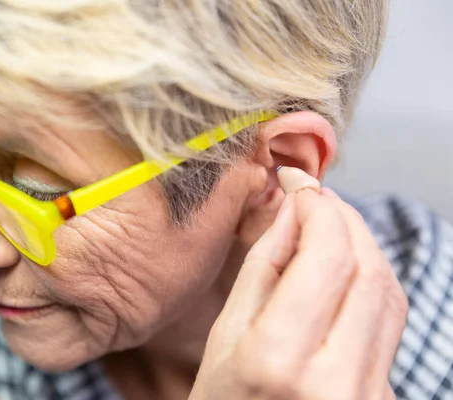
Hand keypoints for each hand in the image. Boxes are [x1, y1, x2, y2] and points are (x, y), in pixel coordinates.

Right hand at [191, 168, 408, 399]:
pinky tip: (344, 268)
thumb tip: (294, 211)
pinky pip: (390, 320)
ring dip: (362, 244)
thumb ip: (264, 268)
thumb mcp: (225, 335)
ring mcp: (369, 395)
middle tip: (317, 197)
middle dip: (344, 218)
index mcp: (278, 360)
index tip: (302, 185)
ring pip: (388, 290)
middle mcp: (336, 380)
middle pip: (366, 268)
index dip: (320, 208)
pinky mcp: (386, 397)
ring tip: (330, 226)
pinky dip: (370, 279)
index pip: (326, 257)